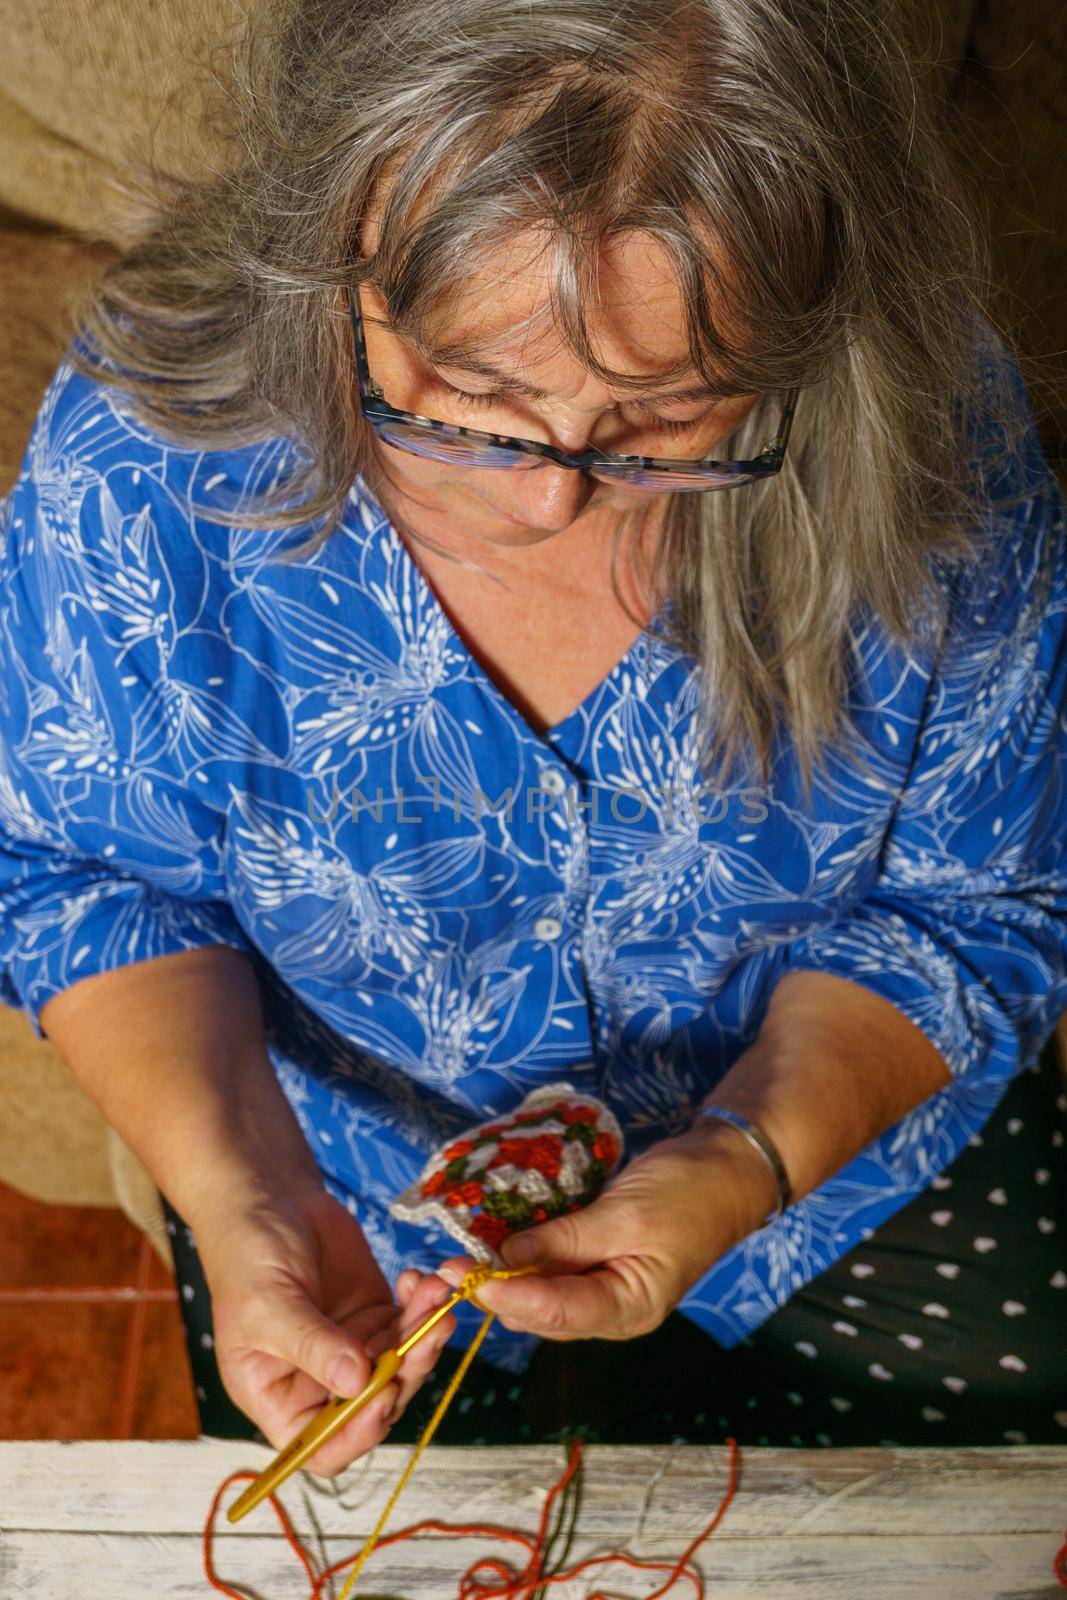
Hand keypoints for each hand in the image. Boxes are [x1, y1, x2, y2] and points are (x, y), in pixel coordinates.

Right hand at [190, 1182, 455, 1474]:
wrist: (270, 1199)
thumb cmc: (247, 1255)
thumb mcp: (268, 1304)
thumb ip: (312, 1344)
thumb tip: (356, 1384)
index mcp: (277, 1397)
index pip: (321, 1446)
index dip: (355, 1435)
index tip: (382, 1397)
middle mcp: (318, 1383)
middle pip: (373, 1405)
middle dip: (405, 1372)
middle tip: (428, 1332)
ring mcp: (353, 1348)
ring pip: (400, 1365)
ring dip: (423, 1336)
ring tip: (435, 1296)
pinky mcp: (377, 1315)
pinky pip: (409, 1327)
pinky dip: (422, 1308)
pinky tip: (421, 1280)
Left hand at [440, 1122, 776, 1340]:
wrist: (728, 1169)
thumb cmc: (687, 1193)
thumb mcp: (624, 1214)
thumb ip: (564, 1238)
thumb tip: (506, 1255)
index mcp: (629, 1309)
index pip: (554, 1312)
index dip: (504, 1293)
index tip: (462, 1273)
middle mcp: (614, 1310)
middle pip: (541, 1312)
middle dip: (496, 1290)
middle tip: (449, 1262)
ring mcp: (607, 1288)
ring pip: (542, 1295)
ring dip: (506, 1277)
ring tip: (463, 1256)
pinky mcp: (601, 1263)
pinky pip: (555, 1271)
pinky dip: (526, 1260)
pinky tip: (499, 1244)